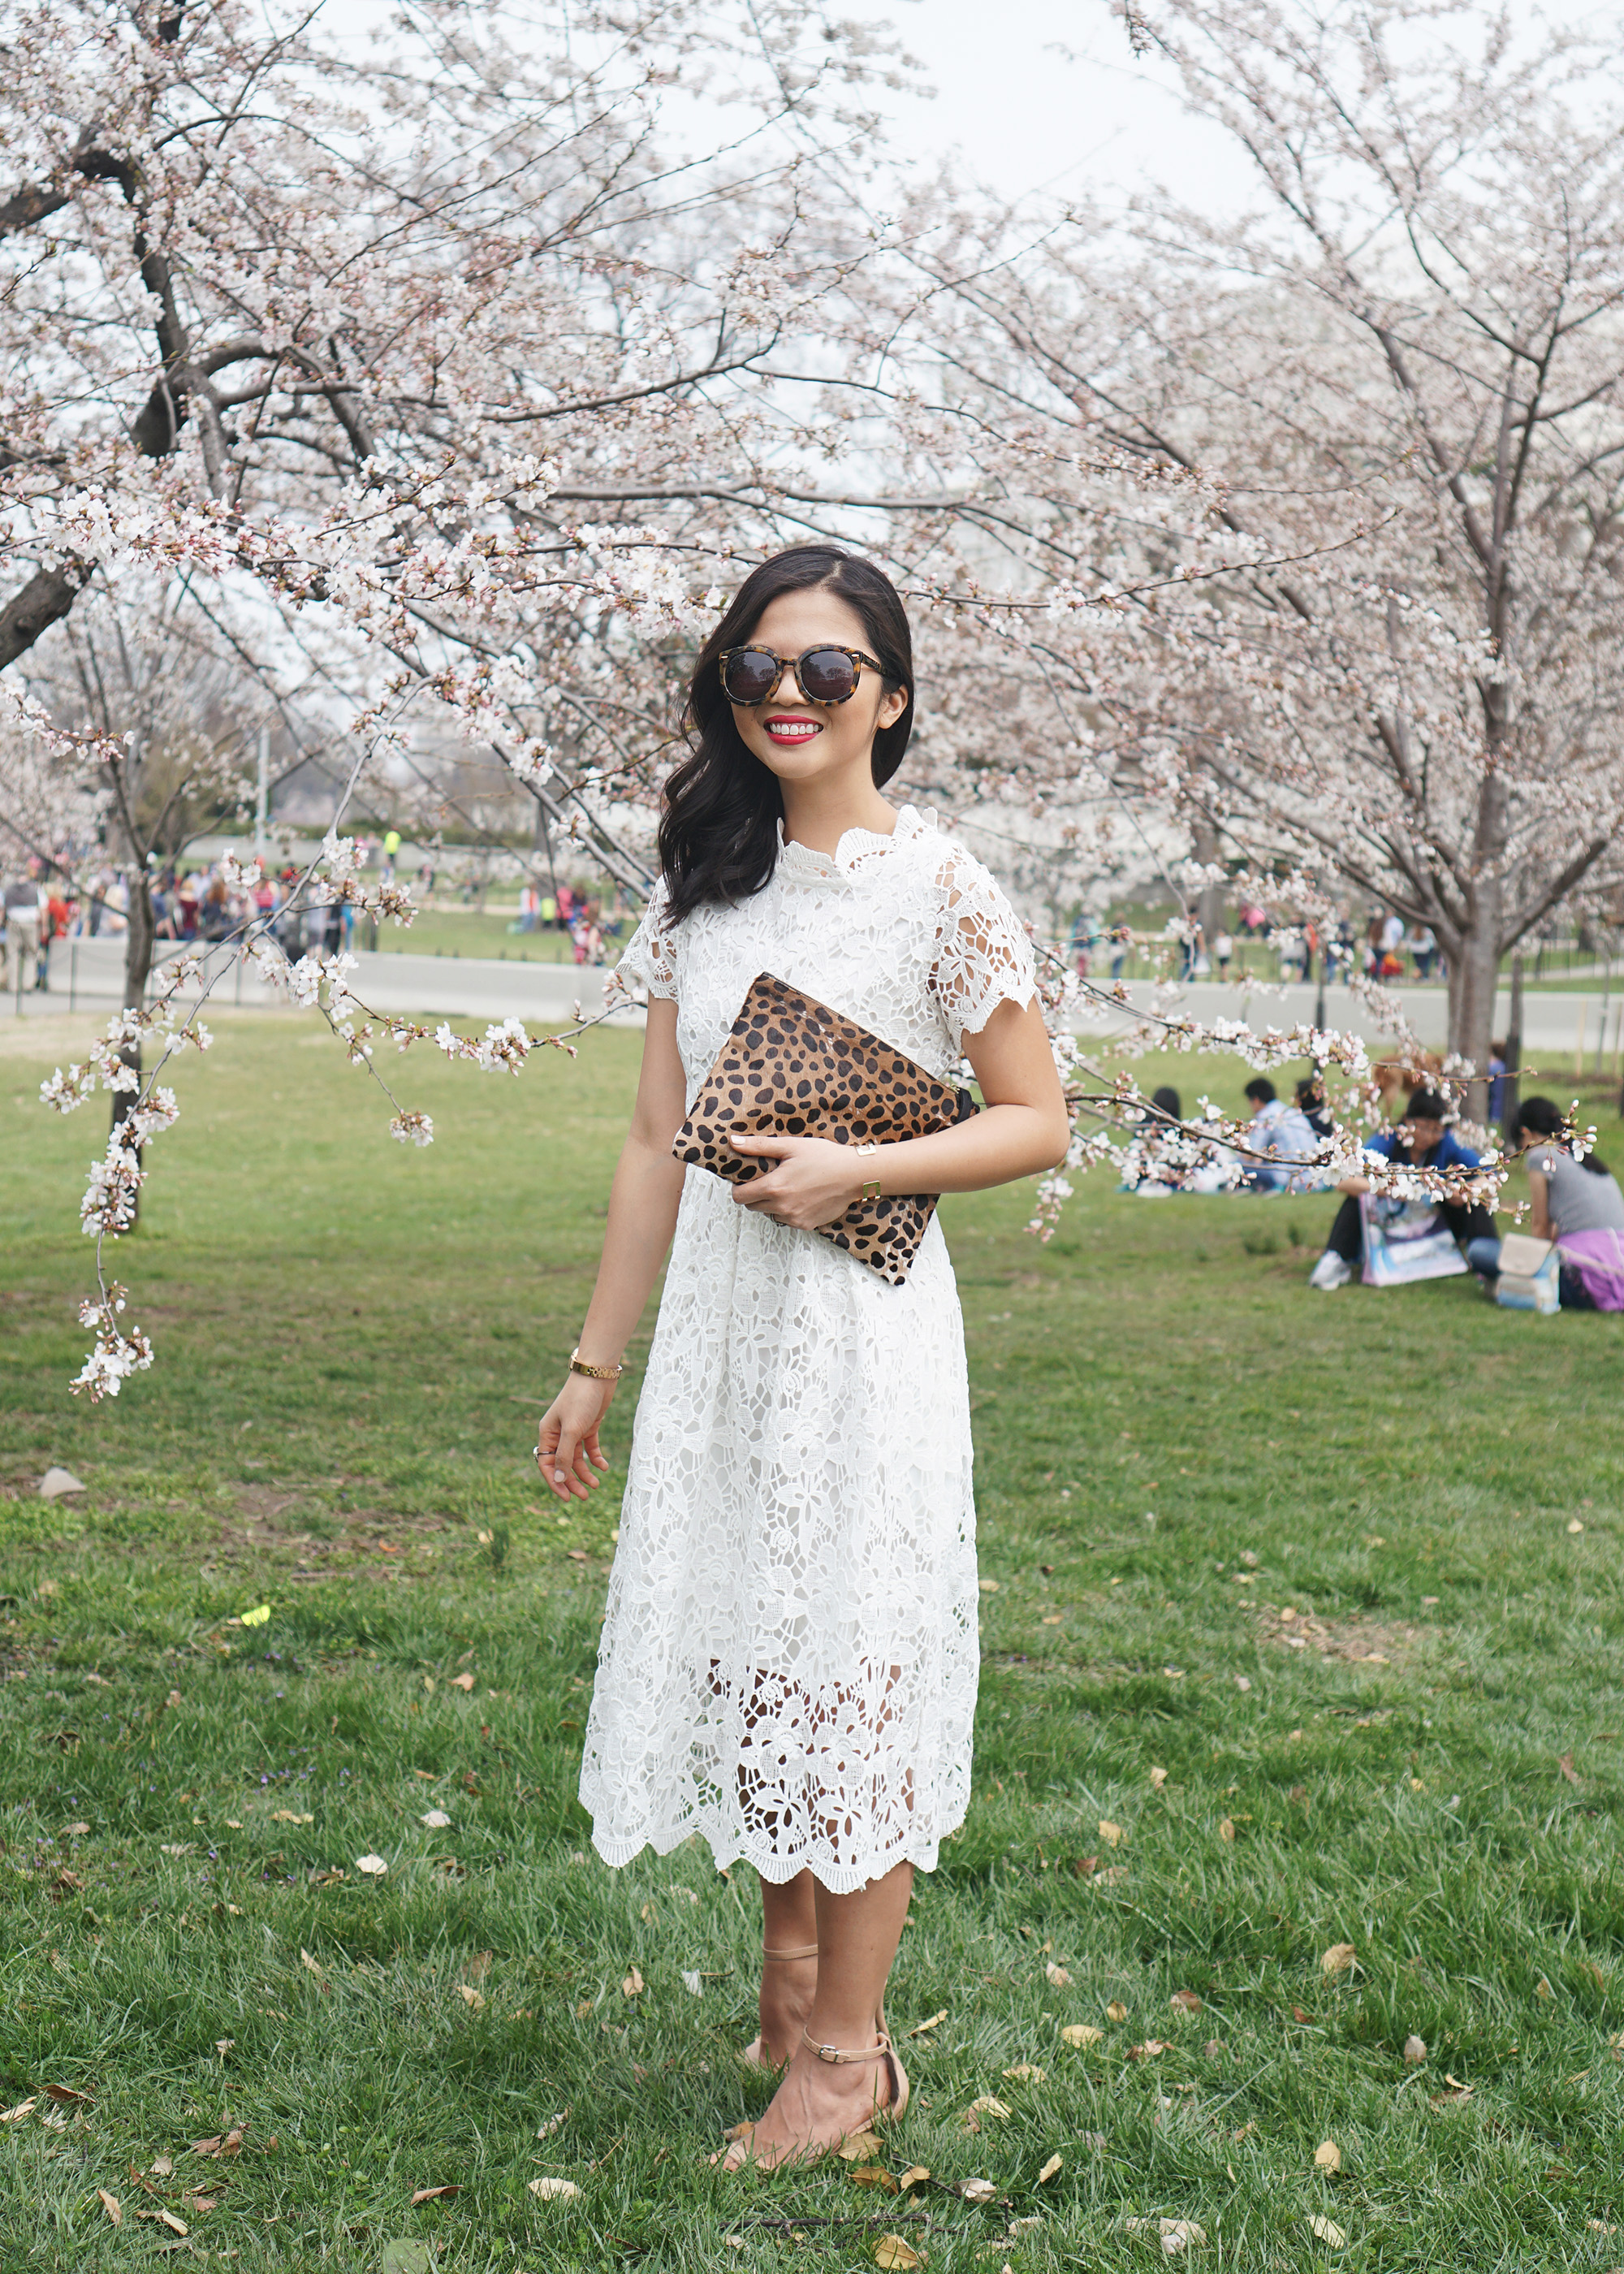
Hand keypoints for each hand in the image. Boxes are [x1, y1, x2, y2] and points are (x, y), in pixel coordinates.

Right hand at [535, 1369, 616, 1500]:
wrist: (597, 1375)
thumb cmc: (580, 1400)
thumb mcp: (572, 1430)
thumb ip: (564, 1455)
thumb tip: (558, 1479)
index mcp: (547, 1434)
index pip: (547, 1464)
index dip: (556, 1482)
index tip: (567, 1497)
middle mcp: (558, 1434)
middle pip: (563, 1464)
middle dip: (573, 1481)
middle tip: (585, 1496)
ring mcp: (574, 1431)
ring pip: (577, 1459)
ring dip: (585, 1472)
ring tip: (596, 1484)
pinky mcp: (589, 1426)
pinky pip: (590, 1448)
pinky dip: (596, 1458)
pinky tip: (603, 1467)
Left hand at [731, 1132, 866, 1229]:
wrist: (855, 1174)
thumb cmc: (825, 1157)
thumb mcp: (790, 1146)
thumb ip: (758, 1146)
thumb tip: (733, 1142)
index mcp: (773, 1187)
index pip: (739, 1197)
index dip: (740, 1187)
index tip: (748, 1180)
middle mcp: (781, 1207)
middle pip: (752, 1207)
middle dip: (756, 1194)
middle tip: (770, 1180)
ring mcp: (794, 1218)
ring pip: (770, 1214)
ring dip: (773, 1204)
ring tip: (789, 1187)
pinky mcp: (807, 1225)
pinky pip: (788, 1220)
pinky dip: (790, 1211)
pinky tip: (803, 1196)